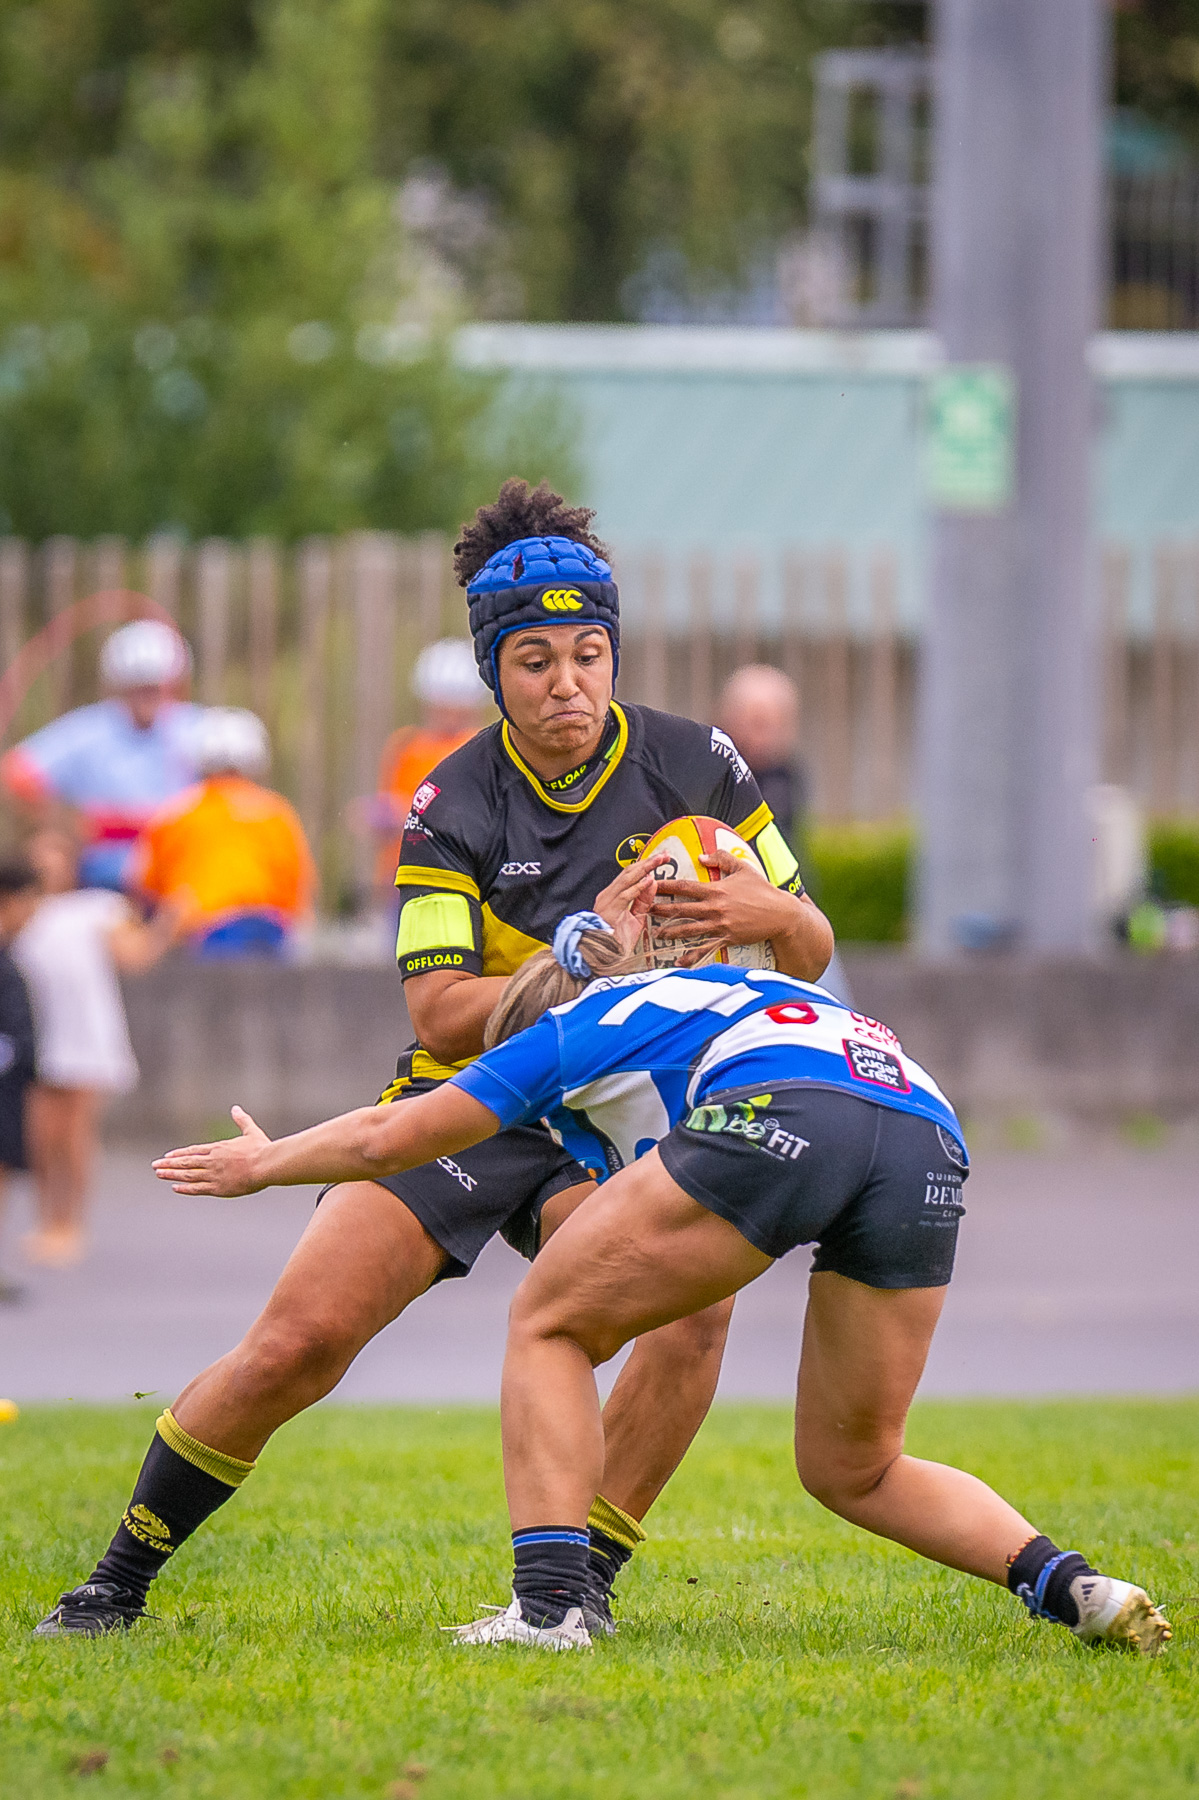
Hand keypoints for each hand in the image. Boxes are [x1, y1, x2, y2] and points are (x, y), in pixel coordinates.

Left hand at [152, 1106, 272, 1196]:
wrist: (266, 1165)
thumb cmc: (261, 1149)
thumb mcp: (251, 1132)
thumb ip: (241, 1120)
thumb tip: (235, 1108)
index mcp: (218, 1148)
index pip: (193, 1151)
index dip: (179, 1154)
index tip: (167, 1156)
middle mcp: (212, 1161)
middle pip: (185, 1163)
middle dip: (169, 1164)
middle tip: (154, 1166)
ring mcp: (213, 1175)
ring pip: (187, 1175)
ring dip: (172, 1175)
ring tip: (159, 1174)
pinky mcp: (218, 1188)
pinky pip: (197, 1188)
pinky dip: (185, 1188)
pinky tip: (175, 1188)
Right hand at [592, 850, 671, 954]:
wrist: (601, 957)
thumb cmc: (615, 941)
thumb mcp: (635, 918)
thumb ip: (643, 901)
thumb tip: (652, 883)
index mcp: (613, 896)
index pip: (630, 874)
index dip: (646, 864)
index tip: (660, 858)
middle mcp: (608, 895)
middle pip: (629, 872)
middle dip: (648, 862)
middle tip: (664, 855)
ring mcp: (607, 902)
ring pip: (627, 879)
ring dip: (644, 869)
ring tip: (658, 861)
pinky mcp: (609, 911)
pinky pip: (625, 896)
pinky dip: (637, 888)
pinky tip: (648, 881)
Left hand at [650, 848, 794, 950]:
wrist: (780, 914)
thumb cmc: (763, 890)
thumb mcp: (744, 868)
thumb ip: (722, 858)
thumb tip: (702, 857)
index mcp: (716, 890)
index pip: (684, 887)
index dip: (666, 886)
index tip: (651, 884)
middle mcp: (715, 908)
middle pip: (681, 909)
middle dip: (661, 909)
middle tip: (644, 910)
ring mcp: (720, 925)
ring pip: (689, 930)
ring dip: (670, 932)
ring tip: (656, 934)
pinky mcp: (727, 938)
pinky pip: (705, 948)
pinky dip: (691, 956)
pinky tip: (679, 961)